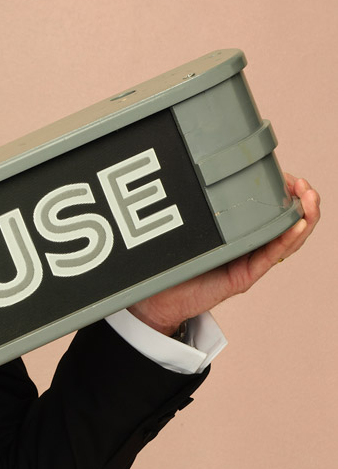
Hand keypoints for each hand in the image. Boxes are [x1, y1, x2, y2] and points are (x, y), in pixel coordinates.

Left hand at [128, 172, 320, 336]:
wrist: (158, 300)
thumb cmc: (170, 262)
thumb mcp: (187, 226)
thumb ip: (197, 203)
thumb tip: (190, 168)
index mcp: (240, 232)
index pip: (272, 208)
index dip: (285, 190)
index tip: (287, 174)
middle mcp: (250, 246)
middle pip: (288, 222)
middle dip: (302, 200)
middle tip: (304, 185)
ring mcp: (249, 262)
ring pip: (288, 238)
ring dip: (304, 217)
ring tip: (310, 199)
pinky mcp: (244, 278)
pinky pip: (270, 256)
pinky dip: (288, 239)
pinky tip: (299, 225)